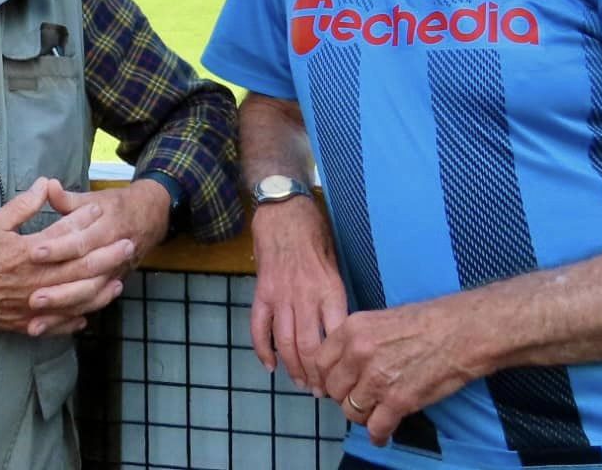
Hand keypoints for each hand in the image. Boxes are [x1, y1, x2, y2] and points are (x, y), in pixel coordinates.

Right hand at [0, 178, 134, 336]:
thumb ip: (22, 206)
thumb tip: (45, 185)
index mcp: (26, 253)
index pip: (64, 237)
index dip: (85, 223)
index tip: (101, 211)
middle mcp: (32, 281)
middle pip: (78, 270)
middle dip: (106, 257)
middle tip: (128, 246)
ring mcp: (28, 305)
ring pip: (72, 301)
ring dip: (97, 292)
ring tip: (117, 283)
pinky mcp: (19, 323)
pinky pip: (52, 326)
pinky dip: (70, 323)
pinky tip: (84, 318)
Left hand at [22, 180, 172, 333]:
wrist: (151, 218)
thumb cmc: (116, 207)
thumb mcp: (95, 199)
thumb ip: (69, 199)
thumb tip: (48, 186)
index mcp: (107, 228)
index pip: (81, 241)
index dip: (58, 248)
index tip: (34, 253)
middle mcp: (112, 255)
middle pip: (85, 275)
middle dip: (59, 289)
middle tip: (33, 298)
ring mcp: (113, 274)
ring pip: (88, 297)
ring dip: (62, 310)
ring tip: (35, 320)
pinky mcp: (109, 287)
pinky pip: (89, 307)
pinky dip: (69, 320)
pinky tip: (48, 329)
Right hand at [248, 198, 345, 390]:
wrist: (284, 212)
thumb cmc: (315, 235)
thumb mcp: (336, 264)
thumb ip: (335, 296)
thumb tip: (340, 329)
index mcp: (330, 290)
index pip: (336, 338)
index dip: (338, 364)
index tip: (342, 378)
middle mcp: (306, 297)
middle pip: (310, 347)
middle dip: (315, 375)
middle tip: (318, 390)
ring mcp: (281, 296)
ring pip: (286, 342)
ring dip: (292, 368)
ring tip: (299, 383)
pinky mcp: (262, 293)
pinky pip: (259, 328)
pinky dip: (263, 350)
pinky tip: (270, 365)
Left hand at [313, 297, 484, 446]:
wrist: (463, 331)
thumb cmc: (430, 321)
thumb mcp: (381, 319)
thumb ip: (358, 340)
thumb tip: (345, 364)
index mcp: (352, 329)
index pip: (321, 362)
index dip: (326, 379)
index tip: (333, 386)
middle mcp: (359, 353)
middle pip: (334, 390)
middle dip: (345, 397)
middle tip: (360, 398)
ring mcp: (377, 379)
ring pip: (352, 411)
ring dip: (362, 416)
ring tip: (375, 413)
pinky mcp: (399, 401)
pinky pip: (376, 428)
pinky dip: (378, 434)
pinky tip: (383, 434)